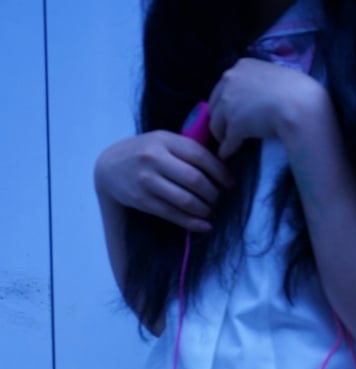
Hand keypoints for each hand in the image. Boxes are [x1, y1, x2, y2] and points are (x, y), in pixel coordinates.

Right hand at [94, 131, 234, 232]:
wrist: (109, 167)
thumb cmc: (144, 154)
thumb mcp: (162, 141)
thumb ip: (186, 149)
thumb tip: (222, 166)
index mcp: (164, 139)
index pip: (200, 155)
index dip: (220, 172)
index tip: (230, 183)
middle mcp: (154, 158)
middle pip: (195, 180)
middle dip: (213, 193)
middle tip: (218, 199)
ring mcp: (147, 180)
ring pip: (186, 200)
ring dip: (204, 209)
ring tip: (210, 210)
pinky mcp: (142, 200)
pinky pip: (173, 215)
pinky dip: (193, 222)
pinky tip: (204, 225)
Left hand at [208, 57, 323, 159]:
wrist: (299, 104)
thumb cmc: (295, 89)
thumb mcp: (273, 75)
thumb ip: (260, 81)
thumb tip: (261, 93)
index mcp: (241, 66)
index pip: (224, 86)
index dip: (226, 101)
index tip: (231, 111)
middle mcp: (230, 81)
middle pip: (215, 105)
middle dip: (220, 118)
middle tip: (225, 129)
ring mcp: (229, 103)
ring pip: (217, 124)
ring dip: (222, 135)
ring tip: (226, 144)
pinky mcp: (234, 124)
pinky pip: (227, 141)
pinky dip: (226, 150)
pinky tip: (227, 155)